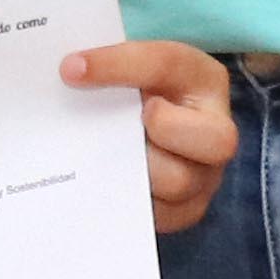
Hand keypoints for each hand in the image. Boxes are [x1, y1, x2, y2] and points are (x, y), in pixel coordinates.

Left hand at [64, 37, 239, 230]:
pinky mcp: (188, 208)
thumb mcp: (126, 67)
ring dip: (133, 168)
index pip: (167, 64)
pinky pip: (164, 215)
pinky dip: (128, 200)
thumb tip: (64, 69)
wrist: (135, 122)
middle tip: (121, 123)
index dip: (118, 65)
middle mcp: (216, 127)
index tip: (71, 68)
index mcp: (201, 78)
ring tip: (98, 156)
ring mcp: (205, 173)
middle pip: (216, 138)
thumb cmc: (131, 89)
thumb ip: (102, 64)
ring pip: (180, 181)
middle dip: (163, 128)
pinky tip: (101, 184)